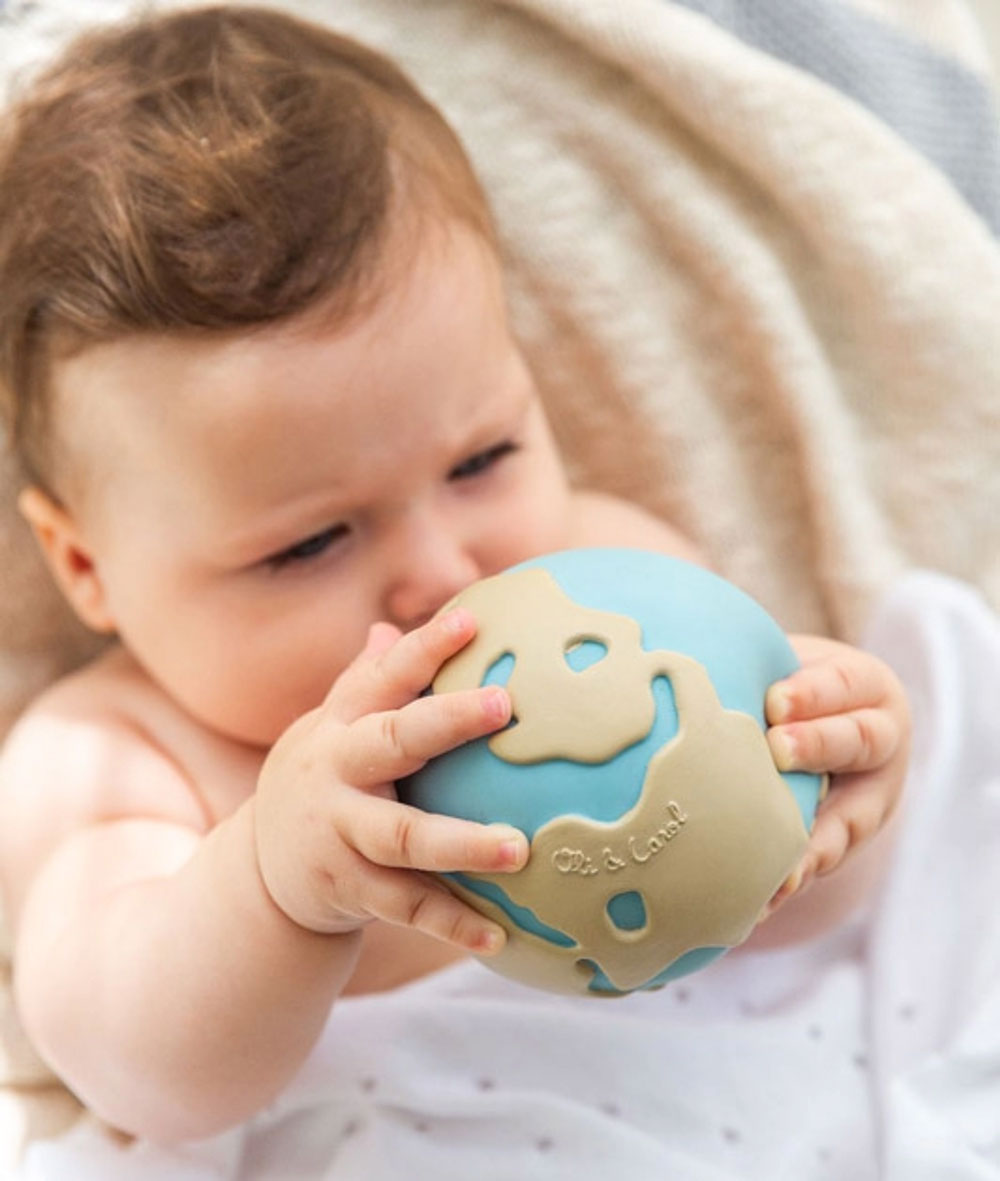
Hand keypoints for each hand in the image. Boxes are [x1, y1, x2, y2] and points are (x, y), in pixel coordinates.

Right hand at [253, 609, 527, 953]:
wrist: (259, 869)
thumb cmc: (324, 778)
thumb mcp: (332, 728)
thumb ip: (365, 683)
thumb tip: (391, 627)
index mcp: (340, 726)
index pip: (383, 677)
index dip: (423, 648)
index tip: (471, 622)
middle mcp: (336, 773)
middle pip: (392, 742)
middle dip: (446, 721)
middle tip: (505, 706)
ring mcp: (340, 835)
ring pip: (404, 837)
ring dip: (461, 843)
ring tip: (518, 848)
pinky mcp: (349, 890)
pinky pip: (407, 908)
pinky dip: (451, 923)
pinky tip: (498, 936)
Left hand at [763, 635, 909, 910]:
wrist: (805, 722)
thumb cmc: (780, 683)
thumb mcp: (778, 662)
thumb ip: (753, 667)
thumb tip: (686, 667)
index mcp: (863, 686)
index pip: (844, 685)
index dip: (813, 694)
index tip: (775, 700)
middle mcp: (877, 740)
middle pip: (858, 741)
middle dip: (817, 746)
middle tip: (777, 750)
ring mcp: (868, 796)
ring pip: (849, 818)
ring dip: (811, 841)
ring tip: (781, 862)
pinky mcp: (841, 840)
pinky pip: (821, 861)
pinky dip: (790, 880)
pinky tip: (761, 900)